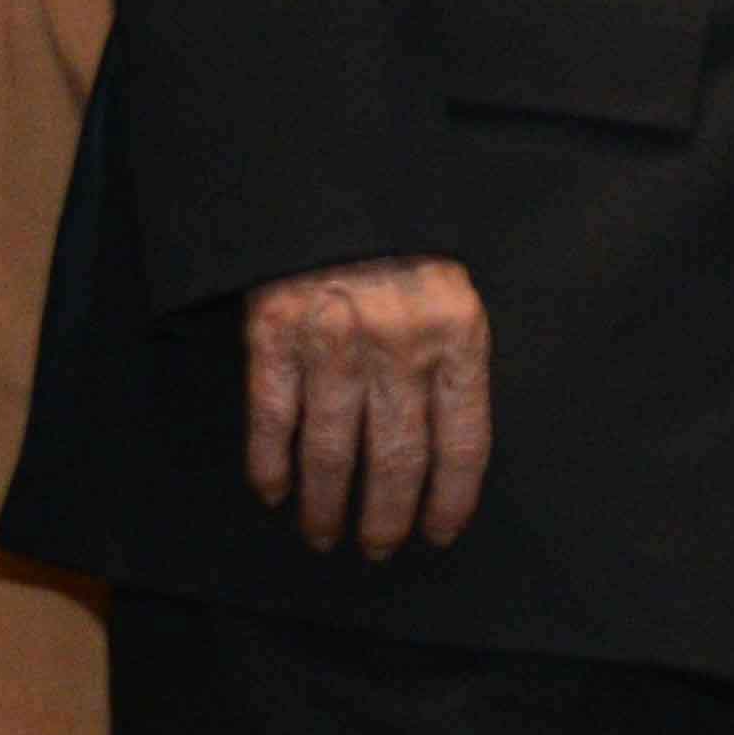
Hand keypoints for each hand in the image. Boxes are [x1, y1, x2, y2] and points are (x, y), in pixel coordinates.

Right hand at [242, 253, 493, 555]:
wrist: (334, 185)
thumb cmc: (403, 249)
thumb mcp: (453, 297)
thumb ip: (452, 366)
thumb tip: (446, 458)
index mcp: (457, 336)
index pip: (462, 442)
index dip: (449, 499)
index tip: (437, 535)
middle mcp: (398, 347)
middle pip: (395, 460)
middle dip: (385, 517)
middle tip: (377, 549)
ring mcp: (332, 344)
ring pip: (330, 453)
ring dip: (325, 506)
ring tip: (324, 535)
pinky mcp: (274, 337)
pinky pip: (273, 421)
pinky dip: (270, 466)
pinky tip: (274, 493)